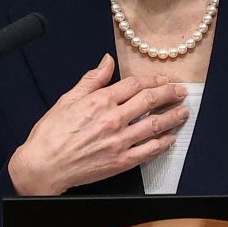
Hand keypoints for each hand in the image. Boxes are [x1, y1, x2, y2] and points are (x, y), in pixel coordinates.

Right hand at [7, 53, 188, 195]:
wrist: (43, 166)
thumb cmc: (51, 134)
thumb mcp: (68, 99)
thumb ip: (92, 79)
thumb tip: (107, 60)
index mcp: (100, 101)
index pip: (134, 84)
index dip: (152, 80)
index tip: (162, 80)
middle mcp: (114, 119)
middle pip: (150, 100)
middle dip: (169, 94)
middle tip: (181, 92)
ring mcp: (120, 141)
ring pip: (155, 124)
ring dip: (173, 116)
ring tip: (184, 112)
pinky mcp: (121, 161)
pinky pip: (149, 150)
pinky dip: (163, 143)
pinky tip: (171, 138)